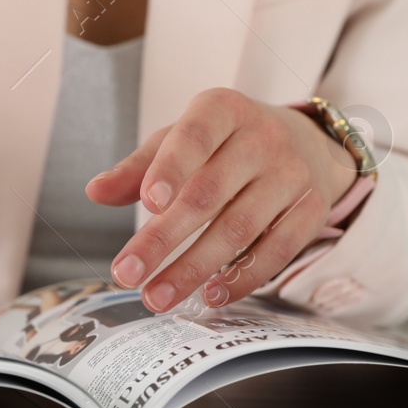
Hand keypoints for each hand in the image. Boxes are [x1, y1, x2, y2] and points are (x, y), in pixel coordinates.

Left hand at [86, 88, 357, 311]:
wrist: (308, 143)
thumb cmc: (228, 144)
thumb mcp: (183, 140)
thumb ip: (139, 167)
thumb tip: (96, 191)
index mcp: (223, 110)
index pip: (195, 138)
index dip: (172, 169)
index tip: (147, 205)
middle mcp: (263, 138)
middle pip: (209, 195)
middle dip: (163, 240)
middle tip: (127, 275)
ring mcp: (292, 175)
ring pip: (239, 229)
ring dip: (194, 269)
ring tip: (158, 297)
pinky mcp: (312, 210)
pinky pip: (276, 251)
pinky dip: (242, 278)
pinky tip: (210, 296)